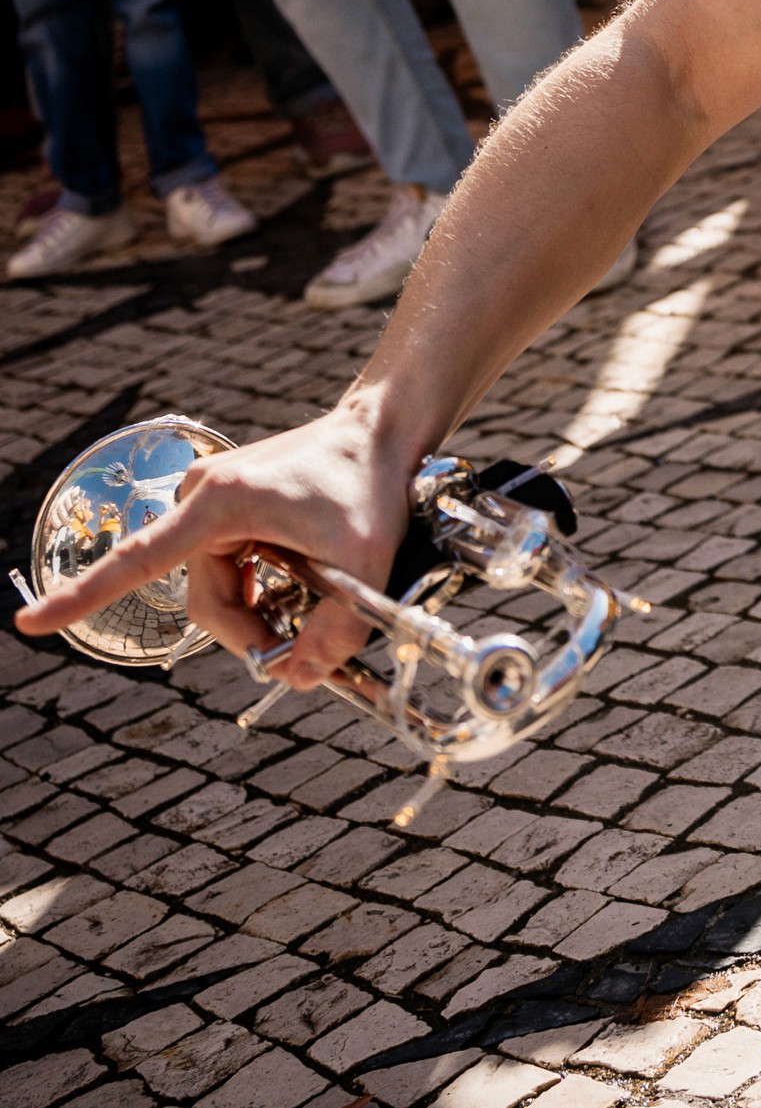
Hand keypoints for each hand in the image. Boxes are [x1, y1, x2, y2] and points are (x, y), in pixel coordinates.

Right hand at [12, 403, 415, 691]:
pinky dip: (260, 592)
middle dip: (249, 635)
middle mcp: (202, 499)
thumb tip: (298, 677)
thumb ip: (336, 631)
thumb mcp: (365, 563)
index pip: (137, 561)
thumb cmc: (368, 484)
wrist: (379, 430)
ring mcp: (213, 503)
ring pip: (219, 590)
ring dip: (259, 614)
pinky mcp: (230, 510)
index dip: (81, 596)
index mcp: (218, 505)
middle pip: (206, 600)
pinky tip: (296, 589)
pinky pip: (230, 570)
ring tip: (311, 615)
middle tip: (300, 656)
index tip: (29, 622)